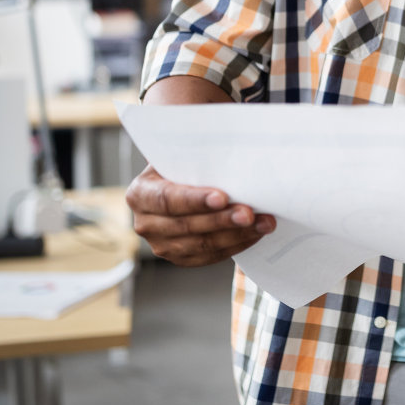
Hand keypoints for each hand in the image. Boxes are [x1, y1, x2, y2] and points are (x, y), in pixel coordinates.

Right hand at [126, 165, 275, 266]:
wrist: (179, 185)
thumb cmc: (184, 165)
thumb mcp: (180, 155)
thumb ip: (194, 155)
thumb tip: (229, 146)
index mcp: (140, 193)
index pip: (167, 199)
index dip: (195, 200)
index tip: (222, 197)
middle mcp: (146, 223)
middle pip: (187, 225)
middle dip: (222, 220)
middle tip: (250, 213)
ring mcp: (162, 244)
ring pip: (202, 245)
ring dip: (237, 235)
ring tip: (264, 223)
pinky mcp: (180, 258)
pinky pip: (210, 256)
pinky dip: (236, 245)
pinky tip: (255, 234)